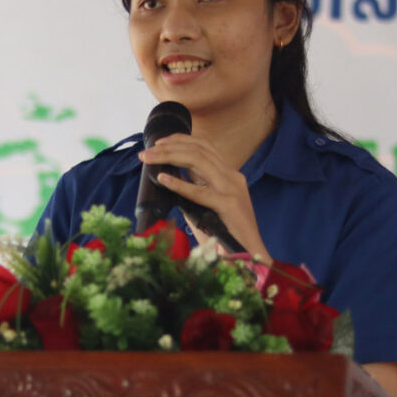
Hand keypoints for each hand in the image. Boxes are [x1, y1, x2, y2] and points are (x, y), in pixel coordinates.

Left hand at [138, 134, 271, 262]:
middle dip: (169, 146)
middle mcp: (232, 177)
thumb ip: (192, 193)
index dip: (180, 139)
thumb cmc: (225, 236)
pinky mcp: (229, 205)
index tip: (158, 142)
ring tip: (149, 159)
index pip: (204, 146)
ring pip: (199, 161)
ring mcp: (232, 189)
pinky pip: (200, 192)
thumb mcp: (207, 208)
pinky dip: (179, 184)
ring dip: (169, 156)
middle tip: (146, 152)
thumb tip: (166, 181)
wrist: (250, 257)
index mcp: (228, 175)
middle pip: (199, 149)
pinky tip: (163, 179)